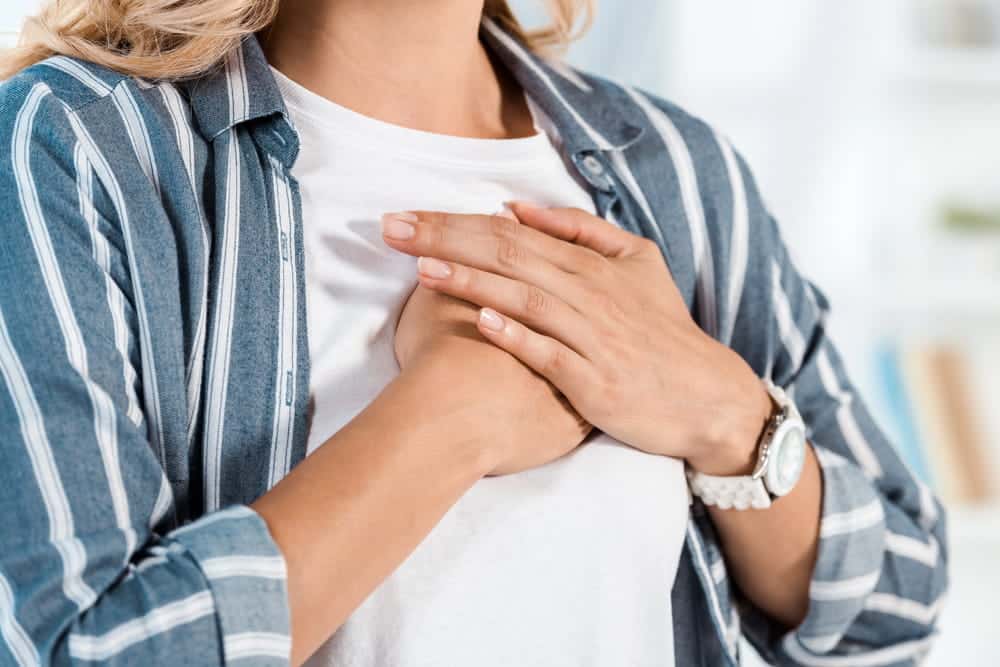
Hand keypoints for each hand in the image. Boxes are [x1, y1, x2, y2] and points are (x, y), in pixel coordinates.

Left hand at [381, 204, 771, 474]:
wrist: (705, 396)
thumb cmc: (661, 330)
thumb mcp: (636, 263)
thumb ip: (580, 231)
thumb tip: (516, 208)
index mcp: (592, 265)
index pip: (512, 234)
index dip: (456, 222)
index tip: (406, 215)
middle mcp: (590, 295)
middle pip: (509, 257)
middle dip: (447, 240)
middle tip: (391, 229)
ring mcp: (593, 339)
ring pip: (527, 299)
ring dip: (473, 282)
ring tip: (422, 268)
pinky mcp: (595, 383)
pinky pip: (552, 355)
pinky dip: (518, 338)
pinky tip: (483, 323)